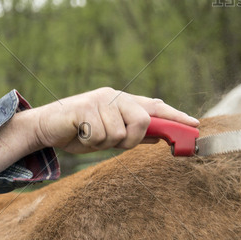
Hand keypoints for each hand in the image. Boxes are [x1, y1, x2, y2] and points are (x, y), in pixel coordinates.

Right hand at [33, 87, 198, 153]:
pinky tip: (79, 134)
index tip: (195, 125)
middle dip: (129, 140)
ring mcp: (99, 100)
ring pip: (119, 133)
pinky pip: (100, 135)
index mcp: (122, 101)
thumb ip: (133, 133)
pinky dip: (89, 141)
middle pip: (142, 122)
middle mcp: (114, 96)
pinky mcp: (85, 108)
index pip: (154, 106)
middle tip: (109, 141)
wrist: (45, 127)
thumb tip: (159, 136)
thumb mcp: (108, 135)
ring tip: (89, 136)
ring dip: (104, 142)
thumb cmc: (77, 131)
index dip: (175, 116)